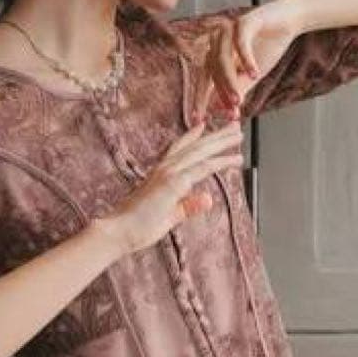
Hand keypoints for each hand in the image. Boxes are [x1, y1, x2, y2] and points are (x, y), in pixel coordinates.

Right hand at [100, 120, 244, 254]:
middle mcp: (165, 169)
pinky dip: (218, 162)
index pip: (179, 148)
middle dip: (216, 136)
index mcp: (161, 173)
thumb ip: (188, 206)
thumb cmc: (137, 226)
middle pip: (196, 146)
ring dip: (221, 142)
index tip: (203, 125)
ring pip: (201, 152)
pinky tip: (232, 159)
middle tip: (234, 126)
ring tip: (238, 134)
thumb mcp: (169, 215)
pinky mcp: (174, 183)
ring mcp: (169, 174)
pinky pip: (202, 168)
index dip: (193, 136)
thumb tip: (207, 199)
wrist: (119, 231)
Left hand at [191, 0, 299, 122]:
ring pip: (222, 59)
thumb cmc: (268, 46)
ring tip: (238, 101)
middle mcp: (216, 41)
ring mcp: (228, 30)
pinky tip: (255, 74)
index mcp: (215, 54)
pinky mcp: (244, 21)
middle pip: (210, 71)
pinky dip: (247, 60)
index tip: (198, 121)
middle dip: (216, 94)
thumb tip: (228, 112)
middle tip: (222, 113)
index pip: (204, 80)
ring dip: (230, 81)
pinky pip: (241, 43)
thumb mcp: (252, 74)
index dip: (200, 100)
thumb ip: (239, 90)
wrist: (288, 20)